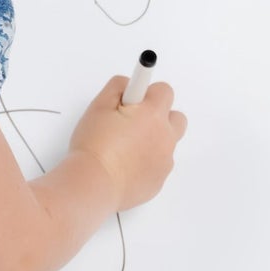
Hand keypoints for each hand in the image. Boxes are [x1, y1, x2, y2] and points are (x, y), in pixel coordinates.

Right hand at [68, 74, 186, 212]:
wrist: (93, 184)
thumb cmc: (94, 145)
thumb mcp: (99, 105)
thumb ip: (118, 87)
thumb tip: (129, 86)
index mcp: (153, 114)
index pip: (164, 91)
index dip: (147, 92)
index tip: (136, 96)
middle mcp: (165, 137)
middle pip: (176, 118)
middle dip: (158, 116)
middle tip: (133, 123)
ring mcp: (165, 161)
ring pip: (166, 144)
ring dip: (153, 140)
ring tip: (125, 147)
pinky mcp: (159, 181)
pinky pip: (158, 165)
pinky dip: (147, 163)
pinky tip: (124, 166)